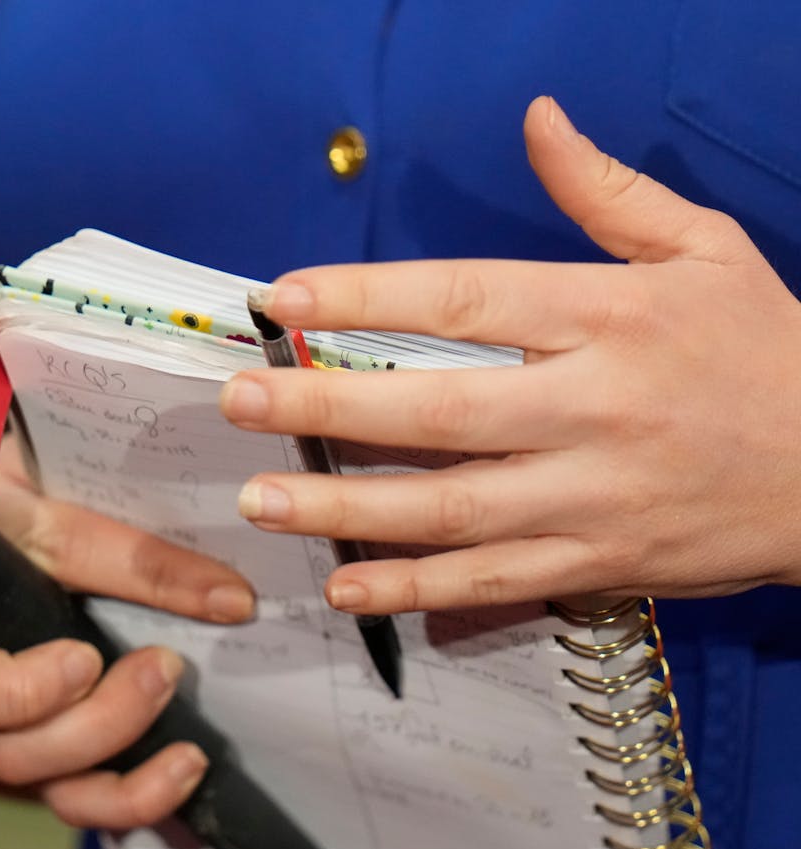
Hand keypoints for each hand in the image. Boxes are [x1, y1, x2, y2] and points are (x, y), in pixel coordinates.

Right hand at [0, 434, 254, 828]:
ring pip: (47, 786)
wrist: (6, 517)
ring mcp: (10, 731)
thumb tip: (231, 600)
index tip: (83, 658)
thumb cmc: (9, 510)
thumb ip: (128, 558)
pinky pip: (84, 799)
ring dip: (122, 772)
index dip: (12, 693)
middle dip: (92, 725)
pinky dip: (138, 797)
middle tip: (161, 668)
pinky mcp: (56, 749)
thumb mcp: (52, 518)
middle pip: (3, 752)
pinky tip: (185, 769)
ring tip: (186, 739)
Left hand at [220, 96, 800, 613]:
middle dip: (326, 408)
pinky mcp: (598, 564)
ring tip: (260, 498)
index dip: (369, 298)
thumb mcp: (705, 249)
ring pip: (449, 511)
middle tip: (238, 401)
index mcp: (608, 320)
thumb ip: (606, 193)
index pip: (467, 300)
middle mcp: (592, 411)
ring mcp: (591, 499)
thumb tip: (538, 121)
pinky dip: (414, 588)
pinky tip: (344, 582)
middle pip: (437, 413)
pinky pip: (490, 583)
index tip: (287, 297)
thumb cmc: (765, 350)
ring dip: (345, 508)